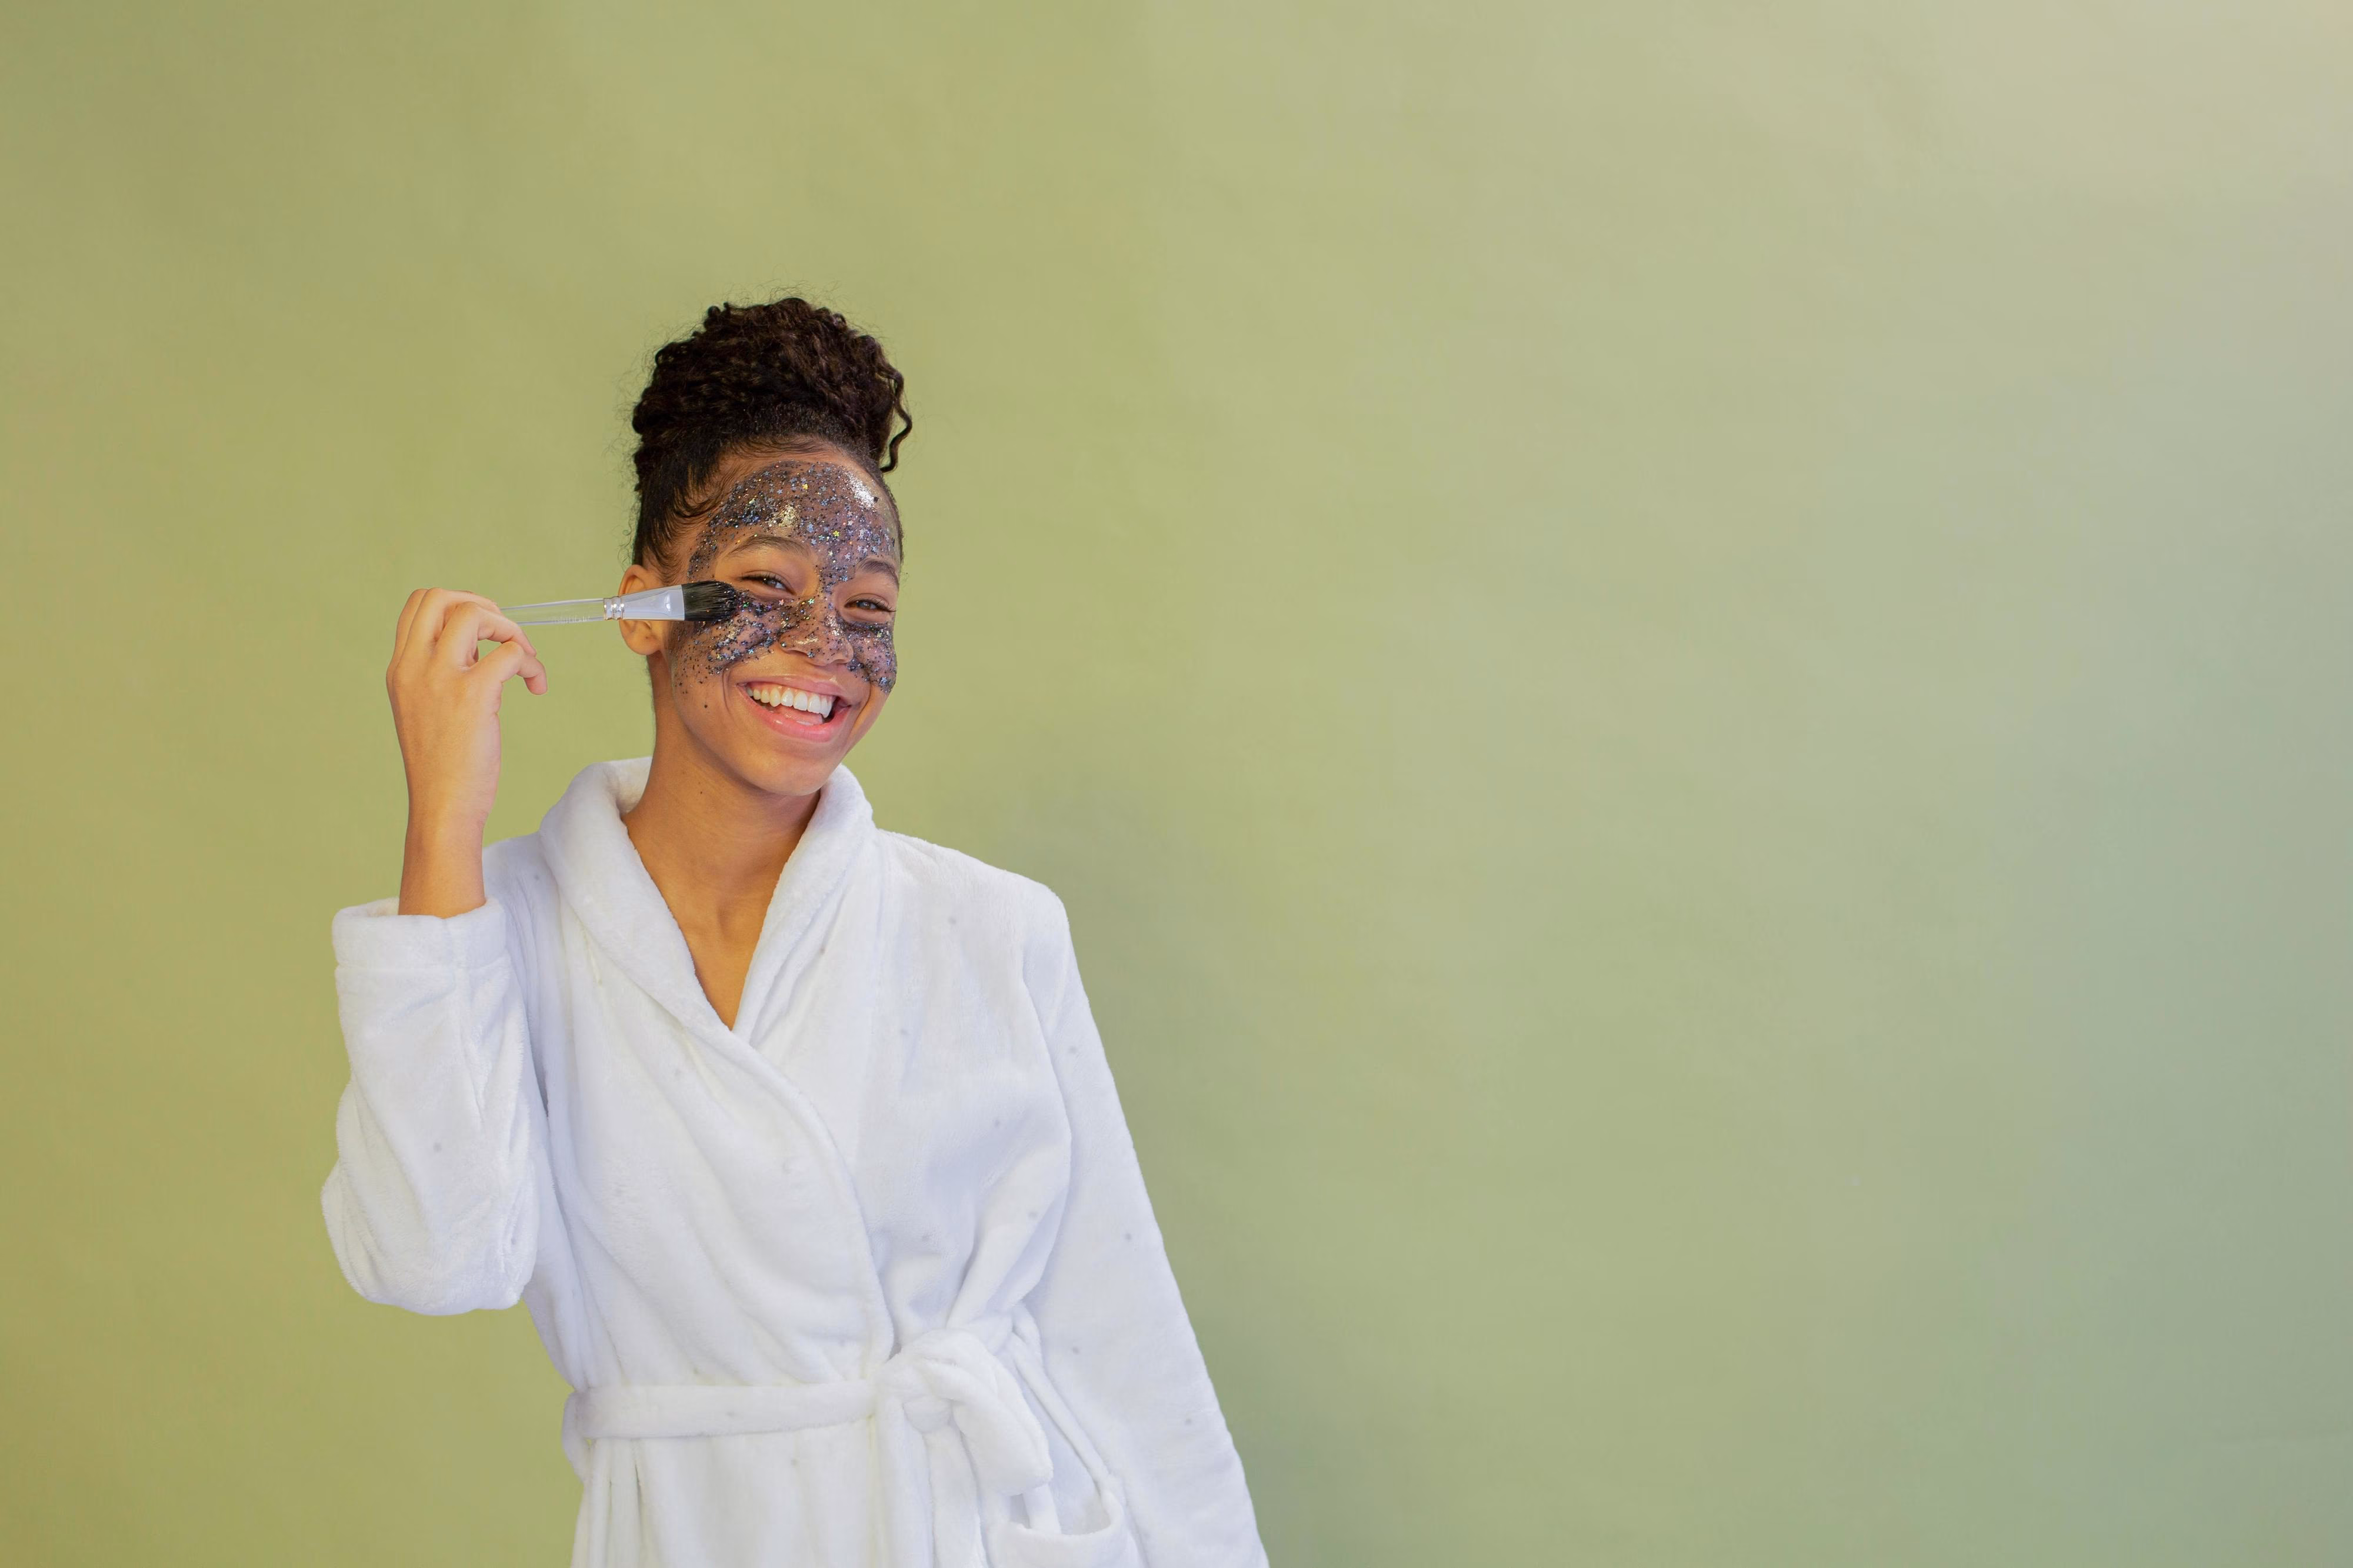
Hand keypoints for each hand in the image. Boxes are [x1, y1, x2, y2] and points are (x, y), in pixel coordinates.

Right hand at [386, 588, 547, 915]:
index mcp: (400, 669)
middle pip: (440, 597)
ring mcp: (440, 679)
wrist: (442, 808)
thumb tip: (479, 651)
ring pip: (476, 615)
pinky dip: (531, 663)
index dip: (458, 605)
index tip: (484, 633)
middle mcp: (414, 667)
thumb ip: (437, 676)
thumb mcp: (424, 711)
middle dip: (483, 606)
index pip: (418, 606)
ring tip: (524, 662)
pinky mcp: (473, 695)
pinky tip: (536, 686)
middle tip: (506, 637)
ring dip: (511, 630)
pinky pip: (510, 653)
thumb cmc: (442, 767)